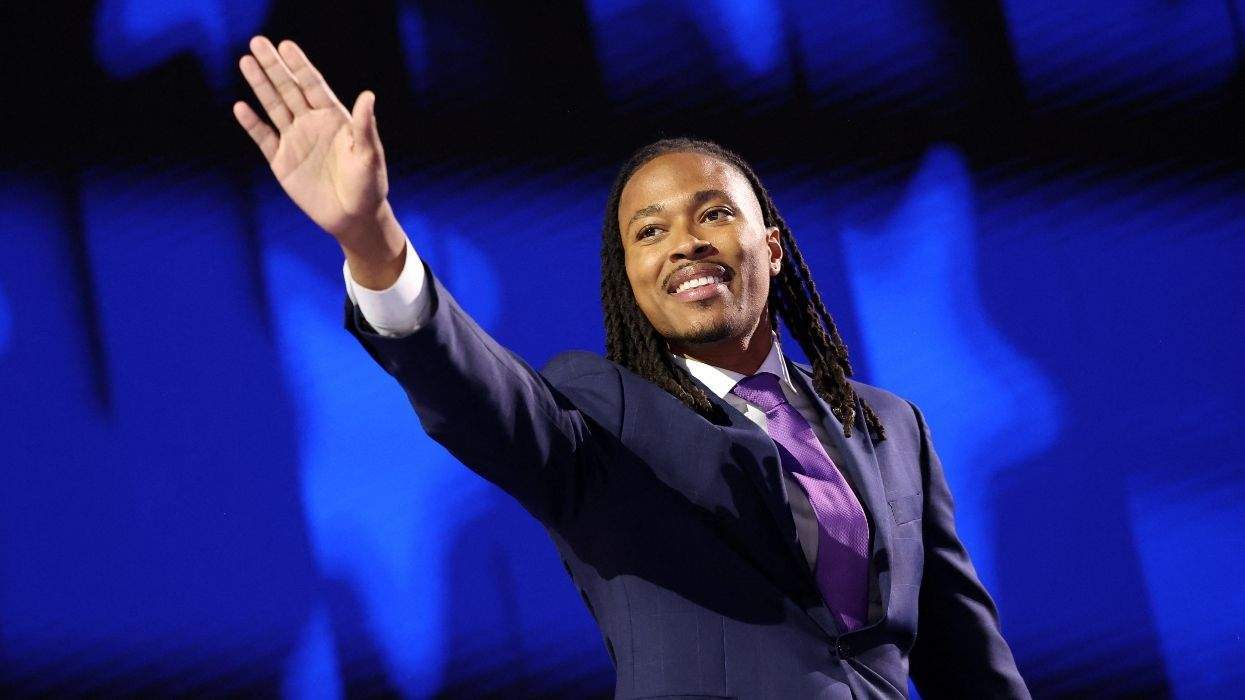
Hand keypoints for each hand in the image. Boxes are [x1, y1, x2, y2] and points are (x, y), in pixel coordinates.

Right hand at [233, 37, 388, 247]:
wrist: (354, 218)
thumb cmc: (369, 186)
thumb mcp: (369, 155)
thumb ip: (365, 126)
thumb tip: (368, 95)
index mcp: (334, 118)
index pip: (313, 85)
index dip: (299, 65)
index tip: (286, 45)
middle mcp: (312, 124)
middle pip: (289, 89)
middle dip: (274, 66)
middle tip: (257, 41)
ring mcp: (296, 141)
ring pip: (274, 107)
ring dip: (260, 86)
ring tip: (245, 61)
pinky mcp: (282, 162)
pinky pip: (264, 138)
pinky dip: (252, 123)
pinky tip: (241, 107)